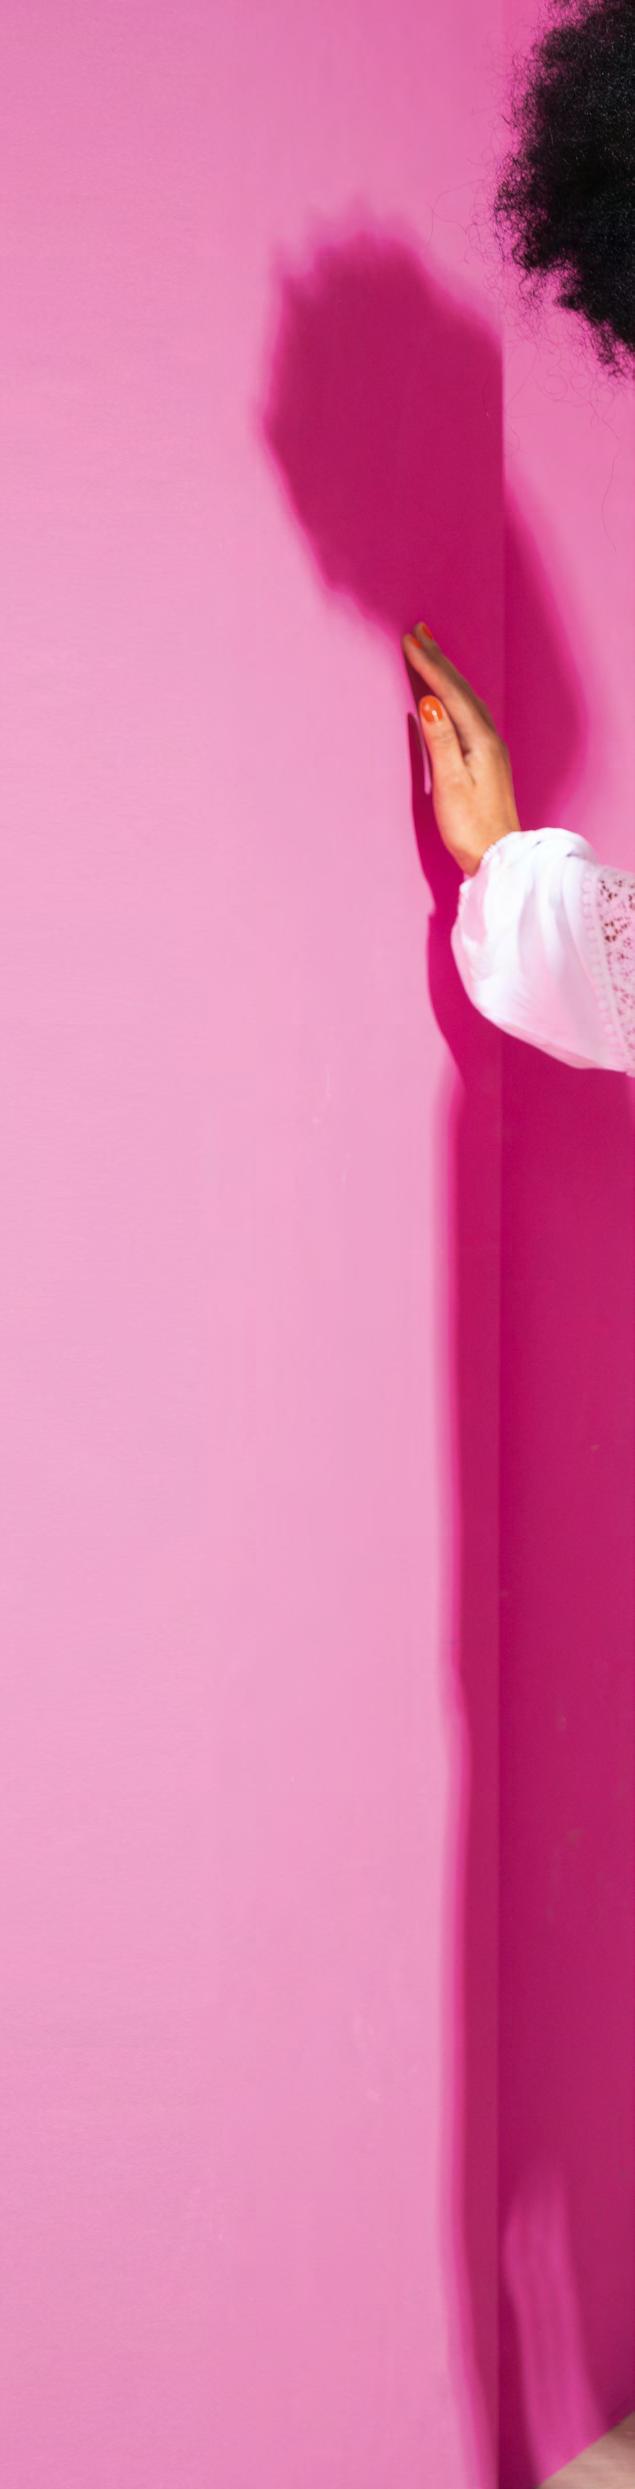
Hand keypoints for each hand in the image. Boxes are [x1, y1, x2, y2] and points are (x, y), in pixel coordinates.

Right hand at [401, 624, 521, 877]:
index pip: (450, 693)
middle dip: (439, 660)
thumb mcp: (450, 784)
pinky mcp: (487, 759)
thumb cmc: (470, 827)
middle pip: (461, 689)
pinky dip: (455, 694)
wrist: (498, 856)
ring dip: (448, 674)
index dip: (429, 666)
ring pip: (467, 698)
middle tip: (419, 631)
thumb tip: (429, 703)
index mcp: (480, 740)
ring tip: (431, 653)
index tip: (409, 641)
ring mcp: (491, 747)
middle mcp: (490, 738)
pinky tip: (448, 695)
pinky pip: (470, 712)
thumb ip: (440, 742)